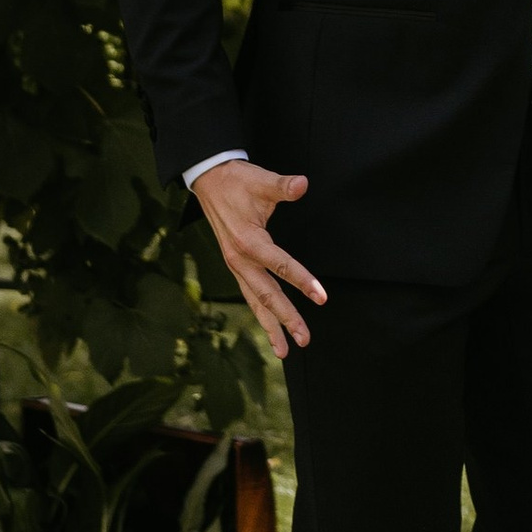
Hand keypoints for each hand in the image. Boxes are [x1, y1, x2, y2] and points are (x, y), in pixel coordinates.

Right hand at [192, 159, 326, 360]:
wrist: (209, 180)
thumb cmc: (237, 181)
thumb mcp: (260, 180)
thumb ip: (283, 185)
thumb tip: (302, 184)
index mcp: (249, 241)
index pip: (280, 265)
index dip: (302, 281)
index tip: (322, 297)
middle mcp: (240, 259)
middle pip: (266, 294)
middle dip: (286, 318)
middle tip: (305, 339)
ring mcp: (236, 266)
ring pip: (255, 301)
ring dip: (271, 326)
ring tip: (285, 350)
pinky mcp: (237, 266)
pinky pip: (250, 295)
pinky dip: (261, 314)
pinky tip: (272, 330)